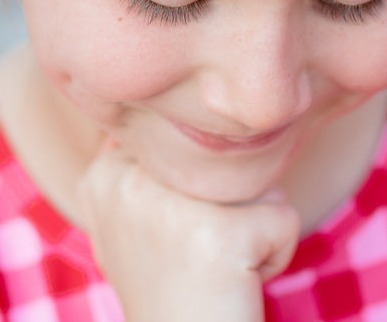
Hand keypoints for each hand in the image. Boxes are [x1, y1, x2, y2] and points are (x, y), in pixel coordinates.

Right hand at [79, 144, 300, 321]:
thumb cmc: (176, 292)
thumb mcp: (136, 219)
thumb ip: (149, 160)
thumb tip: (182, 93)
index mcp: (102, 174)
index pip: (182, 132)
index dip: (199, 181)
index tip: (178, 233)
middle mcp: (127, 182)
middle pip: (223, 150)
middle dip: (229, 198)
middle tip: (201, 254)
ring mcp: (171, 208)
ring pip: (257, 176)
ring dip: (255, 219)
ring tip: (221, 267)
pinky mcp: (220, 236)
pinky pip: (283, 217)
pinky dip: (277, 253)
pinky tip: (240, 284)